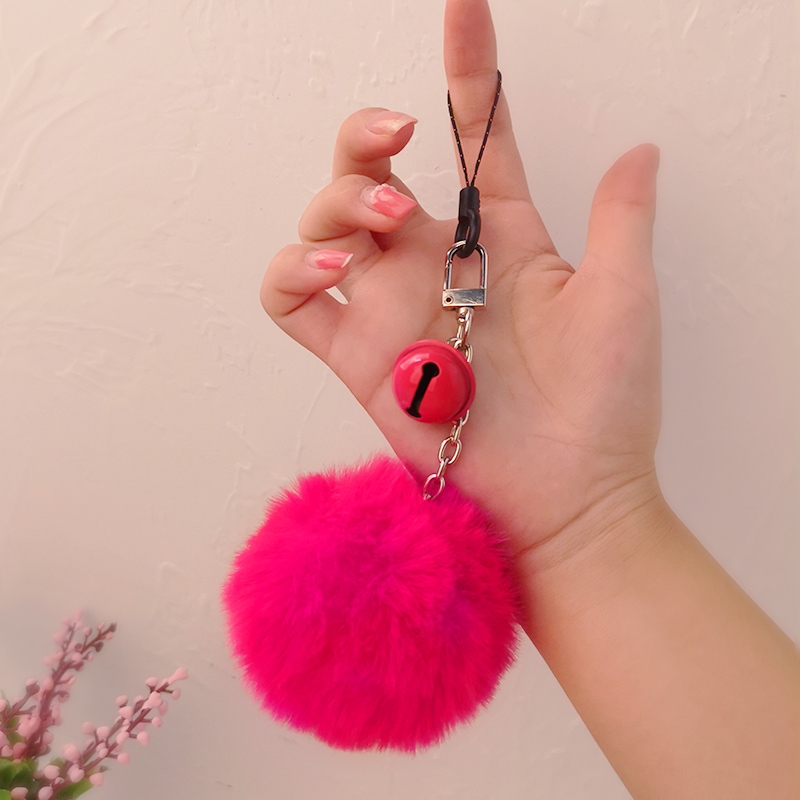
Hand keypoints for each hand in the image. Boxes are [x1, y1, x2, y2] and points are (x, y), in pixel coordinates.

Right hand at [260, 0, 661, 564]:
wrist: (566, 499)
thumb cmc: (604, 407)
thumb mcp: (624, 298)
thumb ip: (622, 218)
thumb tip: (641, 145)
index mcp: (498, 239)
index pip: (475, 138)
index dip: (467, 72)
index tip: (465, 9)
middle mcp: (435, 263)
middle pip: (367, 166)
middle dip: (364, 138)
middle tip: (395, 145)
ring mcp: (389, 306)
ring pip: (321, 220)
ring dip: (333, 199)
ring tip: (380, 224)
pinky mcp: (355, 355)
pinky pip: (291, 297)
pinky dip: (291, 267)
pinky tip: (332, 267)